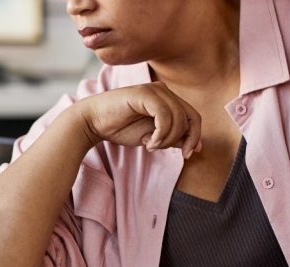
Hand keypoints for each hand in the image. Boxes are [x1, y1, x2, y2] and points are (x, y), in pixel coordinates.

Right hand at [79, 82, 202, 159]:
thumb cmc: (119, 128)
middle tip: (159, 149)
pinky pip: (165, 116)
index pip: (193, 117)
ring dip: (166, 138)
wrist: (93, 122)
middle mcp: (164, 91)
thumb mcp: (152, 136)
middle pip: (190, 117)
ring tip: (149, 145)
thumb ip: (172, 137)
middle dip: (182, 139)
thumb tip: (196, 145)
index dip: (195, 136)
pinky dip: (160, 133)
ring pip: (178, 118)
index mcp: (167, 99)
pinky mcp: (145, 93)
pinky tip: (148, 141)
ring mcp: (155, 90)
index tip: (188, 154)